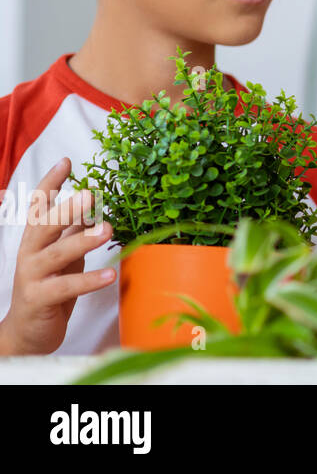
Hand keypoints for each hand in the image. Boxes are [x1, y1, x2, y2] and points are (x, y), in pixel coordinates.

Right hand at [0, 158, 115, 355]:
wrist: (27, 333)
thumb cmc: (50, 287)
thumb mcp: (63, 255)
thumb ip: (73, 231)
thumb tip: (91, 203)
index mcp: (35, 240)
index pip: (38, 207)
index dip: (50, 183)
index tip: (67, 161)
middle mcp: (29, 254)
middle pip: (44, 226)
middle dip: (66, 209)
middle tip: (90, 194)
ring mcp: (32, 277)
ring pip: (56, 254)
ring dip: (82, 241)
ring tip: (108, 229)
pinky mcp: (40, 299)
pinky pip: (65, 287)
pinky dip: (89, 280)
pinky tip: (111, 275)